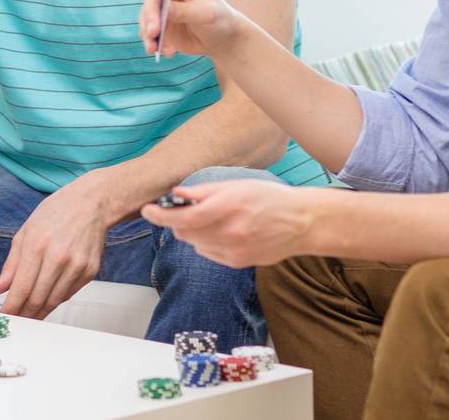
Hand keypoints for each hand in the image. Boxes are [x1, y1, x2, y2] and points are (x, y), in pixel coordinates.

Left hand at [0, 176, 110, 318]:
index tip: (3, 316)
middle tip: (14, 320)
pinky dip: (54, 302)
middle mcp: (58, 257)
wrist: (92, 203)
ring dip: (38, 313)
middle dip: (22, 314)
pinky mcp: (89, 271)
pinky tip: (45, 303)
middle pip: (37, 298)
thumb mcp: (26, 231)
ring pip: (53, 301)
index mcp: (38, 245)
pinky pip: (67, 294)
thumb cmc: (57, 212)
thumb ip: (12, 263)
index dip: (11, 307)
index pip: (21, 287)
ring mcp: (76, 266)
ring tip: (27, 316)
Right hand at [137, 0, 246, 60]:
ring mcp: (161, 5)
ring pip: (146, 14)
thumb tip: (162, 10)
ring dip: (147, 31)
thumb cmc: (219, 19)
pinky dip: (153, 42)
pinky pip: (148, 31)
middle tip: (154, 31)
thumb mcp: (206, 14)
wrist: (221, 39)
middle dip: (151, 14)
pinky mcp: (157, 22)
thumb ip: (184, 11)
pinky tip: (168, 52)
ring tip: (153, 48)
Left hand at [140, 179, 314, 266]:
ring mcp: (234, 250)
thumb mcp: (236, 185)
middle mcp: (230, 231)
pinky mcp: (237, 262)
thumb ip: (204, 191)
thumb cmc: (268, 198)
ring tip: (209, 219)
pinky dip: (205, 242)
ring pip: (194, 243)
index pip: (184, 217)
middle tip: (180, 209)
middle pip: (184, 232)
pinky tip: (220, 232)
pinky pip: (207, 253)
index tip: (147, 210)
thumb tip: (176, 194)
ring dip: (191, 231)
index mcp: (229, 207)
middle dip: (175, 221)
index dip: (160, 215)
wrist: (301, 223)